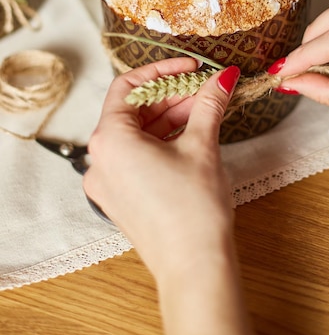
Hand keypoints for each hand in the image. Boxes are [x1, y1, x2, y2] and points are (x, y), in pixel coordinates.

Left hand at [84, 57, 240, 281]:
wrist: (194, 267)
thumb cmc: (192, 209)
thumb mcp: (202, 145)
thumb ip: (209, 103)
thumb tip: (223, 76)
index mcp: (109, 140)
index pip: (128, 87)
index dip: (162, 70)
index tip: (191, 67)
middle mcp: (100, 160)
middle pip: (134, 110)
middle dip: (171, 95)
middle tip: (205, 88)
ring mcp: (108, 181)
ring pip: (137, 134)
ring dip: (169, 118)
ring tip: (204, 109)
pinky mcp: (121, 196)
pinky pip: (137, 156)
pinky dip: (162, 141)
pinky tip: (191, 134)